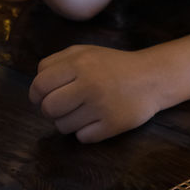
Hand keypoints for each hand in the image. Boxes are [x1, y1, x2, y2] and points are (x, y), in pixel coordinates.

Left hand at [30, 44, 162, 141]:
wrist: (153, 78)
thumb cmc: (115, 65)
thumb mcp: (86, 52)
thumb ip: (57, 63)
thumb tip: (36, 88)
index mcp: (80, 62)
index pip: (40, 84)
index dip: (37, 93)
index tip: (46, 96)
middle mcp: (89, 83)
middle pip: (48, 108)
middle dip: (52, 110)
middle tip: (66, 105)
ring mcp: (101, 106)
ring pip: (62, 126)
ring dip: (69, 122)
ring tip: (85, 111)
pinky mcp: (111, 125)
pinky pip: (82, 137)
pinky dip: (87, 131)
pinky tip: (99, 119)